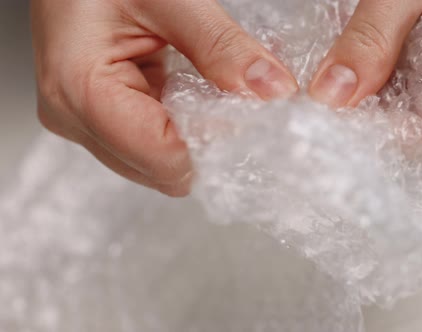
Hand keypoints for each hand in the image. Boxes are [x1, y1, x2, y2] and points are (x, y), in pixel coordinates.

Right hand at [32, 0, 298, 195]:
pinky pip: (153, 143)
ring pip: (161, 164)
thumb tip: (272, 90)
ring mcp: (85, 122)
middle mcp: (75, 117)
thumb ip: (222, 46)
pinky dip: (185, 126)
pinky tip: (199, 95)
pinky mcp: (99, 118)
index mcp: (80, 89)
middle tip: (244, 106)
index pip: (164, 158)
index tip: (254, 119)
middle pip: (164, 171)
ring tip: (219, 95)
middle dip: (211, 145)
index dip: (215, 145)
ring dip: (199, 137)